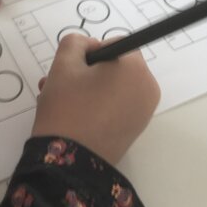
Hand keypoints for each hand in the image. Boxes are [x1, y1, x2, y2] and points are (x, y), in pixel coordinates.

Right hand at [32, 34, 159, 164]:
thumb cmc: (67, 108)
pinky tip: (72, 113)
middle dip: (87, 70)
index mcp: (135, 69)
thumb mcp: (63, 65)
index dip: (91, 50)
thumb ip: (75, 43)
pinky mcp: (134, 130)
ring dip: (87, 87)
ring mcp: (143, 112)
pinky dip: (96, 104)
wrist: (69, 164)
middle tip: (61, 82)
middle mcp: (147, 89)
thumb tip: (89, 47)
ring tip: (59, 99)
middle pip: (116, 66)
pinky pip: (116, 105)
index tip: (73, 67)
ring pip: (113, 86)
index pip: (116, 43)